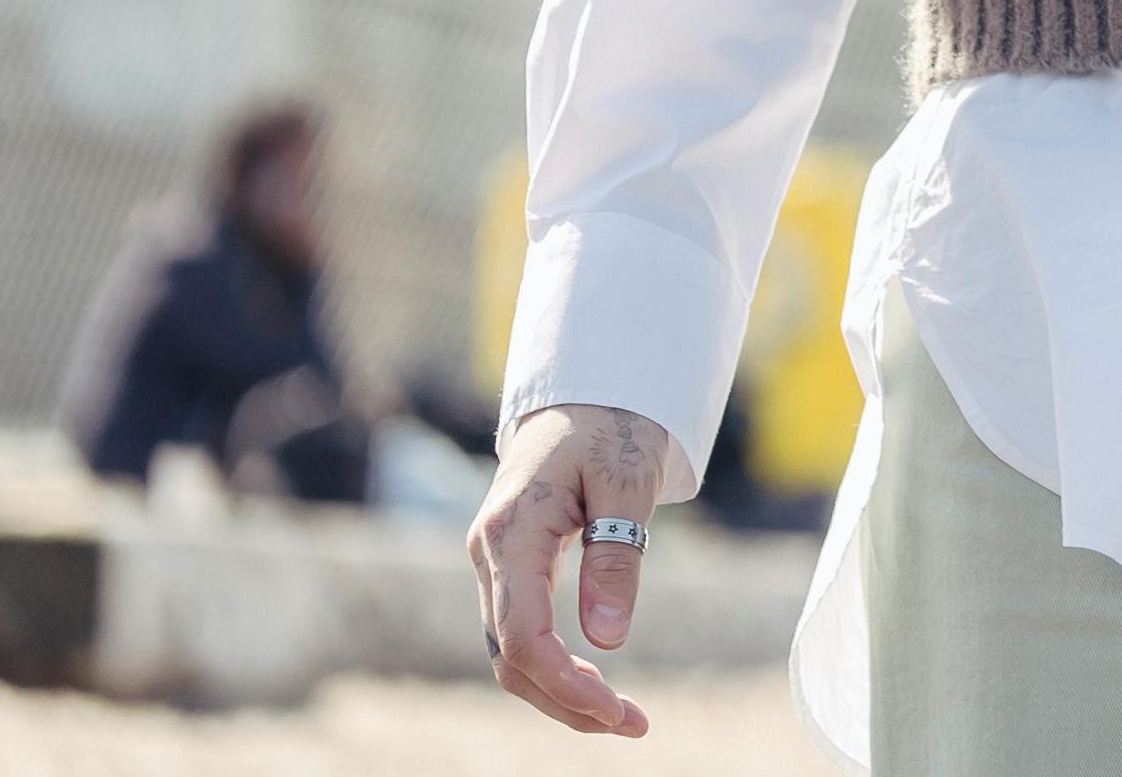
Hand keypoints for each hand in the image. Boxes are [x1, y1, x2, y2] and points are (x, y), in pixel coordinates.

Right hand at [467, 403, 671, 737]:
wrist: (586, 396)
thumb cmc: (612, 429)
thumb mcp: (628, 483)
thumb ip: (617, 556)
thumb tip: (607, 639)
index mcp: (512, 532)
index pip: (522, 634)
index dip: (563, 682)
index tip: (617, 710)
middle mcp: (489, 555)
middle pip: (510, 656)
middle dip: (565, 700)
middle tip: (632, 724)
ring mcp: (494, 565)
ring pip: (510, 652)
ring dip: (558, 692)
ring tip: (620, 716)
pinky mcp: (509, 570)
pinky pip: (520, 633)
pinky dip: (551, 666)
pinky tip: (591, 683)